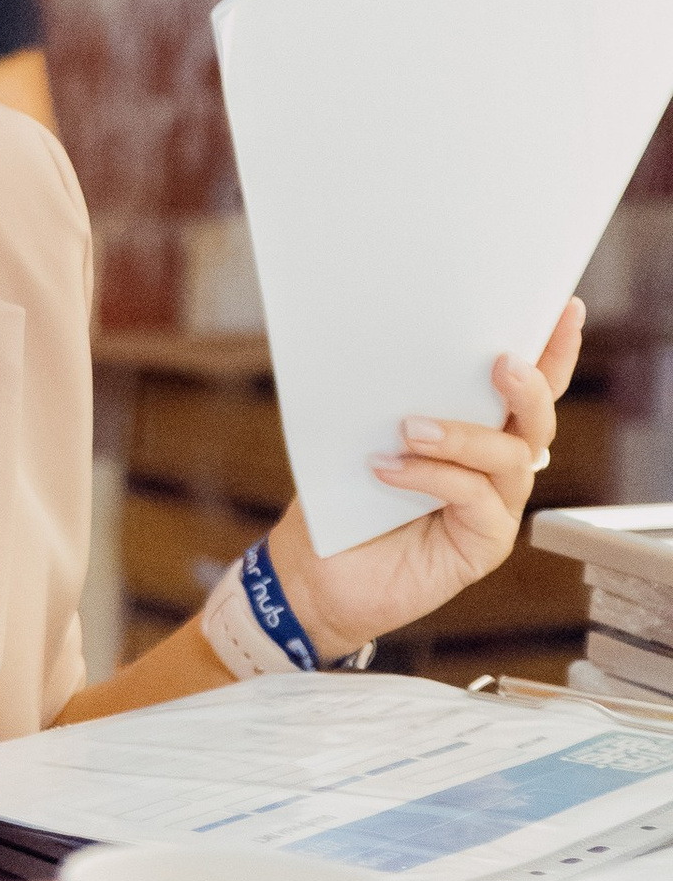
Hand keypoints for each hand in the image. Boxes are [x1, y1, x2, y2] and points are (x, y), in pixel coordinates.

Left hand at [273, 301, 581, 658]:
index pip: (527, 388)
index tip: (565, 309)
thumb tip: (395, 345)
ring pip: (511, 458)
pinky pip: (478, 500)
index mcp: (476, 431)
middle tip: (501, 362)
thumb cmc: (341, 497)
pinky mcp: (483, 544)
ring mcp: (494, 507)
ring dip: (462, 436)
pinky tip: (389, 471)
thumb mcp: (364, 434)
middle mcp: (495, 468)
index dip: (553, 351)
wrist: (315, 571)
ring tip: (409, 429)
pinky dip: (434, 478)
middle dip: (529, 387)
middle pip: (536, 421)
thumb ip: (396, 399)